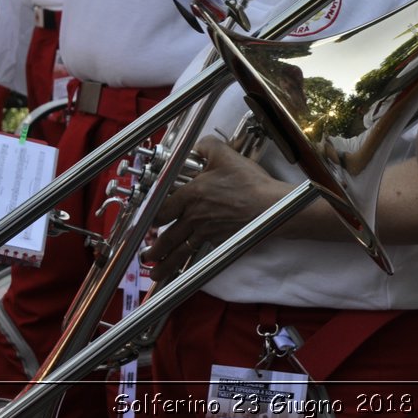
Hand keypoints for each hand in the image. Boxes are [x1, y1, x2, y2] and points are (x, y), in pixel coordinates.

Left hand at [142, 136, 286, 282]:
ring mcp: (206, 231)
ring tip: (155, 272)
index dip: (151, 217)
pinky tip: (183, 269)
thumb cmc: (249, 182)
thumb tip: (199, 146)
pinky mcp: (219, 239)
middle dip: (154, 247)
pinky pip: (197, 253)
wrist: (270, 205)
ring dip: (164, 262)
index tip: (148, 220)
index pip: (162, 210)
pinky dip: (187, 263)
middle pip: (166, 235)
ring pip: (179, 250)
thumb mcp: (226, 155)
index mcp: (191, 195)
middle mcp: (194, 216)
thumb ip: (207, 147)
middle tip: (147, 254)